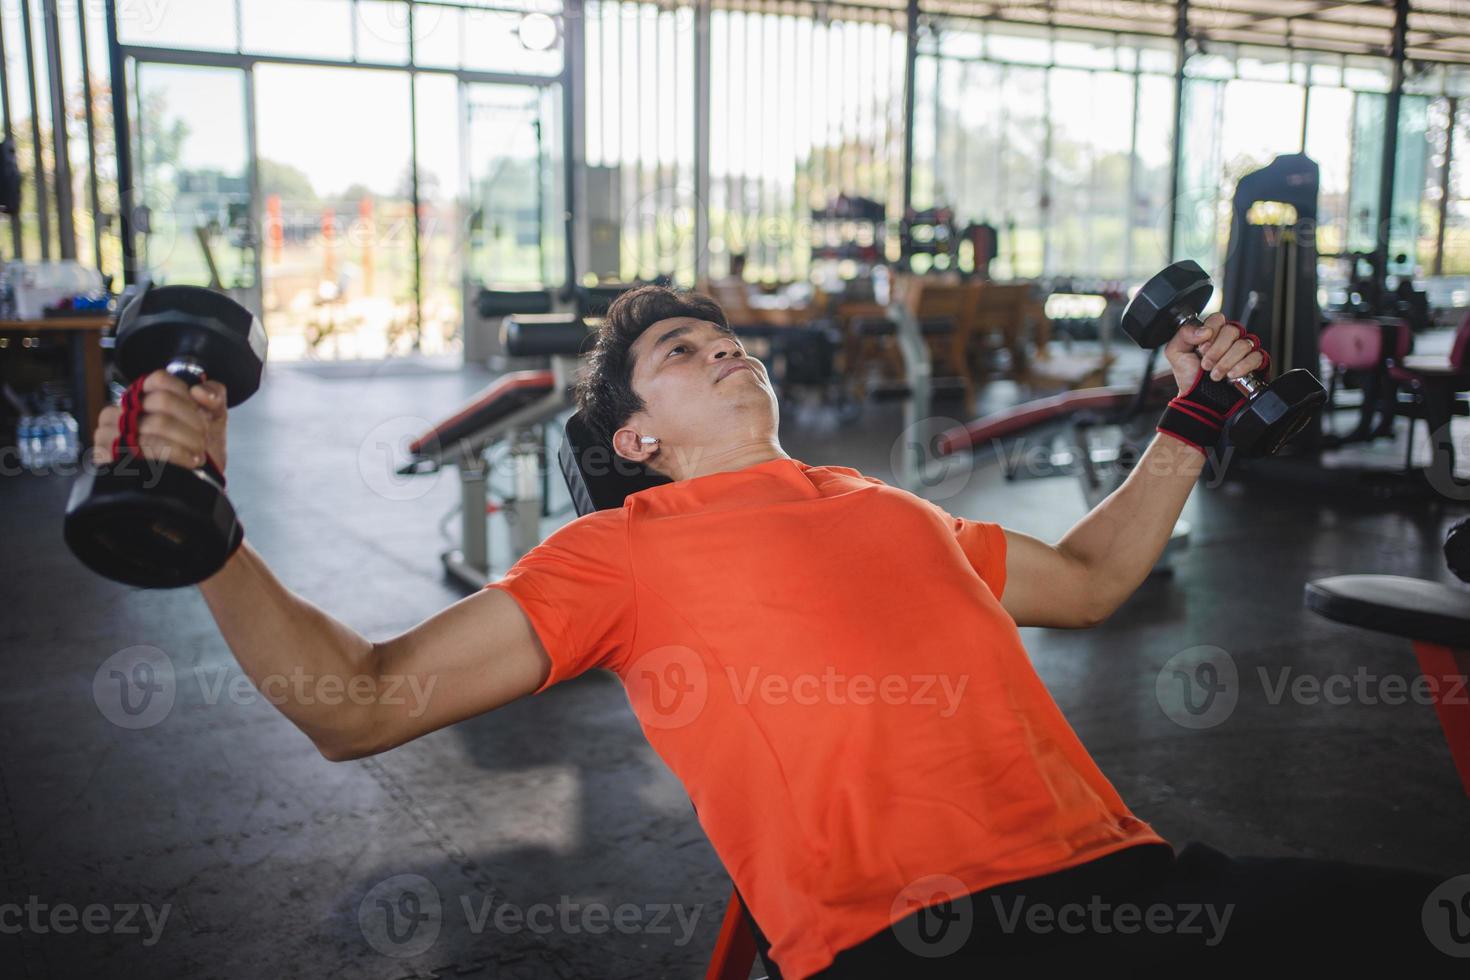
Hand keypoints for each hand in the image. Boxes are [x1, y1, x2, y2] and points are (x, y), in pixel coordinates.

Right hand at [92, 370, 229, 473]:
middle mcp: (120, 412)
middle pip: (162, 401)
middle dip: (192, 422)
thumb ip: (214, 395)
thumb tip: (199, 391)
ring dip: (188, 440)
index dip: (186, 398)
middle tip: (203, 440)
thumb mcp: (212, 418)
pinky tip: (189, 462)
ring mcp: (109, 433)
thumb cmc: (198, 449)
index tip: (201, 417)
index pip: (159, 380)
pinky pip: (148, 448)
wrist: (192, 487)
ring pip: (157, 424)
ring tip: (199, 454)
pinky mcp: (109, 457)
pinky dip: (176, 455)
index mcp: (141, 399)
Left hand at [1163, 313, 1266, 395]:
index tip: (1201, 348)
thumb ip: (1184, 335)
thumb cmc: (1189, 375)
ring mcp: (1243, 349)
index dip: (1210, 333)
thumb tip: (1204, 330)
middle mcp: (1229, 338)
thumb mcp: (1176, 353)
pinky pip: (1255, 357)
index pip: (1217, 319)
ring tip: (1215, 374)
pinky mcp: (1254, 362)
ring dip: (1226, 362)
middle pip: (1232, 330)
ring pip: (1243, 344)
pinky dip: (1241, 367)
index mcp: (1212, 332)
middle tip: (1206, 364)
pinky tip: (1231, 375)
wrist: (1198, 398)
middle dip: (1216, 351)